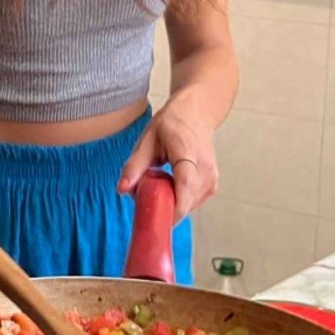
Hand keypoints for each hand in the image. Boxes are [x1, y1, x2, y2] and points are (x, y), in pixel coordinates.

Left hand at [118, 102, 219, 223]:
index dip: (173, 208)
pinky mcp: (212, 185)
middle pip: (186, 201)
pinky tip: (170, 186)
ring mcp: (212, 177)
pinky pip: (193, 202)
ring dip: (170, 203)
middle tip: (145, 197)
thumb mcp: (147, 140)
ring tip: (159, 185)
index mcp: (187, 152)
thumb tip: (122, 189)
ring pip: (189, 205)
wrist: (196, 114)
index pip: (185, 186)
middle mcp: (205, 167)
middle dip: (163, 207)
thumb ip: (134, 166)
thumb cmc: (171, 124)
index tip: (156, 220)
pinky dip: (179, 200)